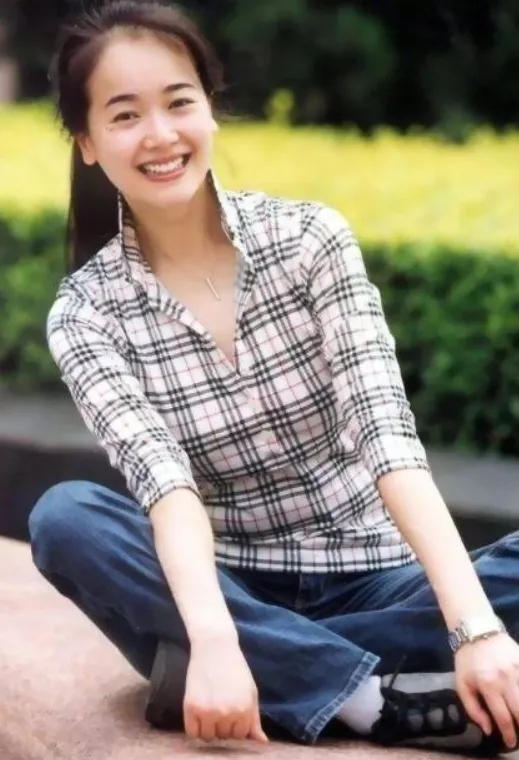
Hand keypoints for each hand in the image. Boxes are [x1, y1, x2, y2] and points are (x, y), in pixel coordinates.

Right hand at [183, 639, 268, 743]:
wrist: (215, 646)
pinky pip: (192, 733)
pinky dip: (195, 728)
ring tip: (210, 709)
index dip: (236, 726)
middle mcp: (227, 714)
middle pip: (225, 737)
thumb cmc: (235, 667)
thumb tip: (262, 743)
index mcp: (245, 710)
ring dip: (209, 728)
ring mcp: (208, 712)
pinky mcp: (191, 707)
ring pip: (209, 737)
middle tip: (220, 706)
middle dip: (223, 726)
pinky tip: (199, 715)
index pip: (241, 736)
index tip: (232, 714)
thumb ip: (255, 719)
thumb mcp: (251, 691)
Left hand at [455, 633, 518, 748]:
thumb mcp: (461, 683)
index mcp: (488, 685)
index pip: (503, 717)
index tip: (511, 744)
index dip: (509, 735)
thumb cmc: (467, 659)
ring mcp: (518, 669)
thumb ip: (473, 709)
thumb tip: (489, 729)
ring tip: (518, 715)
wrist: (477, 629)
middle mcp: (506, 678)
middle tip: (518, 732)